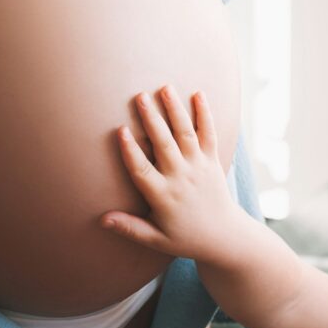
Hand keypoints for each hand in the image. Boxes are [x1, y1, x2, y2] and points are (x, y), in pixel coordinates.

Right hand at [101, 85, 247, 264]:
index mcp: (163, 196)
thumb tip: (102, 220)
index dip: (131, 150)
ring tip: (165, 88)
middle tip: (139, 96)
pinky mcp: (212, 160)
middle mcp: (181, 178)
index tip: (121, 130)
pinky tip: (198, 94)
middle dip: (152, 119)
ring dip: (175, 110)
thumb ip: (130, 228)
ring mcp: (199, 167)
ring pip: (186, 134)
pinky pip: (209, 134)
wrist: (224, 236)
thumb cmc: (186, 238)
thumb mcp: (156, 239)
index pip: (143, 170)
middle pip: (164, 144)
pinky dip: (205, 114)